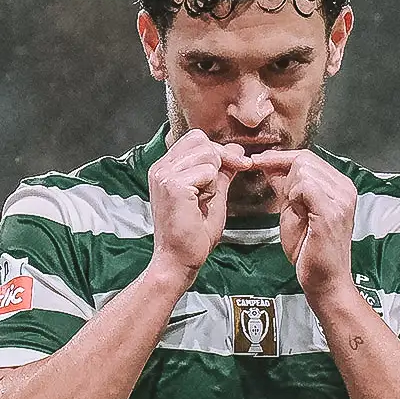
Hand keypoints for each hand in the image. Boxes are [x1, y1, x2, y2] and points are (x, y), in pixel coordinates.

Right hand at [147, 129, 248, 286]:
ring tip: (203, 199)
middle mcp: (160, 167)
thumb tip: (237, 151)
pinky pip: (207, 171)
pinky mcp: (172, 185)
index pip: (196, 139)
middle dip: (219, 159)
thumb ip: (222, 172)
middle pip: (201, 140)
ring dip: (214, 177)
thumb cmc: (194, 234)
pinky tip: (200, 205)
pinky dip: (211, 188)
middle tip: (218, 188)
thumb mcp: (212, 195)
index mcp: (165, 168)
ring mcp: (164, 175)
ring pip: (206, 154)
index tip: (239, 166)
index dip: (219, 151)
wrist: (179, 259)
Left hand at [248, 150, 357, 299]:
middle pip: (305, 160)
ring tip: (292, 209)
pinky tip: (294, 210)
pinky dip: (293, 194)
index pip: (307, 158)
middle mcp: (345, 189)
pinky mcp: (332, 211)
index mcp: (339, 187)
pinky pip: (306, 185)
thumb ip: (285, 187)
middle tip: (275, 193)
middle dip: (281, 171)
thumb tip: (270, 165)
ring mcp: (341, 199)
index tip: (258, 161)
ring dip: (289, 187)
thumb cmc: (310, 251)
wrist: (325, 280)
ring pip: (304, 169)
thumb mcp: (293, 211)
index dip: (279, 158)